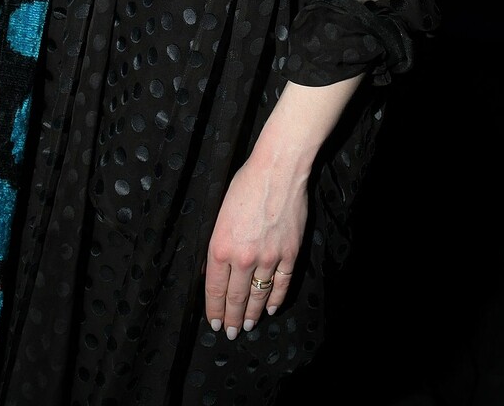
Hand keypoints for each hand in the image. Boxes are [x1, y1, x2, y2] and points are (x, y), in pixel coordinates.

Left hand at [202, 157, 306, 338]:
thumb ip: (218, 245)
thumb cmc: (244, 186)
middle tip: (230, 332)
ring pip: (259, 295)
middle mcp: (243, 258)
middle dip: (231, 319)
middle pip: (236, 297)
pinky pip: (281, 284)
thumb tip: (216, 270)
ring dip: (253, 314)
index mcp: (220, 248)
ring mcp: (269, 258)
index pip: (214, 289)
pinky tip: (271, 308)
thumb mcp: (219, 216)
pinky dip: (276, 298)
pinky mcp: (290, 254)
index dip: (214, 309)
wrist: (277, 171)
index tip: (214, 322)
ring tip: (248, 326)